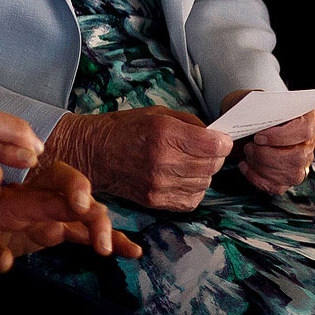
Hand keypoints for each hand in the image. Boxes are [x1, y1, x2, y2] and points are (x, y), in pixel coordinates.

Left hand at [0, 160, 143, 273]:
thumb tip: (5, 262)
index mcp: (13, 198)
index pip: (48, 186)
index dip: (70, 191)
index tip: (81, 208)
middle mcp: (34, 201)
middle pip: (71, 189)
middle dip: (91, 206)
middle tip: (97, 235)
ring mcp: (46, 214)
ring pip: (83, 211)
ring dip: (103, 226)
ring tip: (122, 249)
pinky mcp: (52, 230)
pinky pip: (83, 231)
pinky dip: (106, 238)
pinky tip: (130, 250)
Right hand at [43, 107, 230, 210]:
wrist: (92, 152)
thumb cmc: (122, 129)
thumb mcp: (156, 113)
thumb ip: (189, 123)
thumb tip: (215, 135)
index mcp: (163, 133)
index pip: (215, 145)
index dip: (222, 141)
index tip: (219, 139)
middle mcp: (163, 160)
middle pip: (213, 165)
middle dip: (214, 156)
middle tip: (204, 149)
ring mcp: (159, 184)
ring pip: (205, 183)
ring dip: (203, 173)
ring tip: (188, 163)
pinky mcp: (155, 201)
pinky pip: (192, 199)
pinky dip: (193, 189)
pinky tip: (180, 178)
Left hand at [220, 90, 314, 196]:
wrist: (245, 123)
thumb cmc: (250, 111)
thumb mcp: (251, 101)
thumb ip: (256, 105)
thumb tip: (253, 114)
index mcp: (304, 119)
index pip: (303, 131)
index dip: (281, 137)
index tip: (258, 137)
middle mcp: (308, 142)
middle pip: (297, 157)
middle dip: (267, 156)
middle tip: (248, 148)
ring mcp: (302, 162)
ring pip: (291, 175)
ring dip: (262, 167)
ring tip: (247, 155)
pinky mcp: (290, 177)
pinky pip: (278, 186)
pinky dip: (258, 179)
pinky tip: (245, 166)